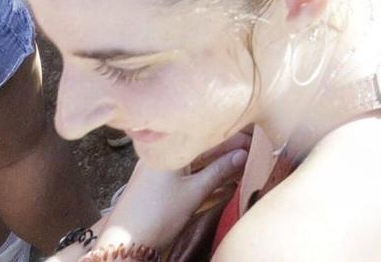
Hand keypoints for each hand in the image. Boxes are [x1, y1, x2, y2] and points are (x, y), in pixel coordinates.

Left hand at [101, 133, 250, 249]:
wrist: (126, 242)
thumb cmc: (158, 214)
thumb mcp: (194, 192)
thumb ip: (220, 171)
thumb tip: (243, 155)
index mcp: (169, 148)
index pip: (208, 136)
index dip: (234, 139)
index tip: (255, 142)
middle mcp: (162, 153)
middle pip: (202, 146)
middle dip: (228, 150)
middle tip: (253, 152)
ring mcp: (159, 168)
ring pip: (195, 160)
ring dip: (218, 163)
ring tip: (242, 165)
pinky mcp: (157, 183)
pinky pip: (187, 172)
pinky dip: (204, 175)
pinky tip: (222, 180)